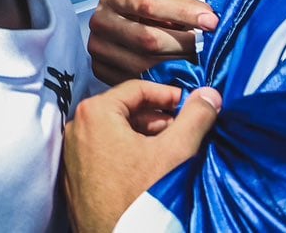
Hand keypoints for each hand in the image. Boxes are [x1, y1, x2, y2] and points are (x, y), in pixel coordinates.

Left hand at [63, 81, 220, 232]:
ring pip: (115, 131)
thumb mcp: (174, 152)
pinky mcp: (77, 173)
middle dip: (158, 118)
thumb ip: (194, 119)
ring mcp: (74, 151)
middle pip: (125, 110)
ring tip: (173, 150)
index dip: (167, 94)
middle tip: (186, 129)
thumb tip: (211, 94)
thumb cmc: (140, 195)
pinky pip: (104, 150)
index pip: (136, 89)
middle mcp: (77, 127)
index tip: (191, 104)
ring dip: (146, 135)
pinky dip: (129, 151)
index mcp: (94, 113)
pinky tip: (152, 167)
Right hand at [88, 0, 217, 85]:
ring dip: (177, 66)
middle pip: (148, 40)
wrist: (126, 26)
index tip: (212, 23)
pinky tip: (178, 76)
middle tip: (208, 50)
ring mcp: (98, 48)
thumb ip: (185, 6)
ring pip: (144, 65)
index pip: (148, 4)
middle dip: (184, 45)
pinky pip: (138, 83)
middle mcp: (100, 21)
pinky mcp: (100, 70)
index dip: (183, 14)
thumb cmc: (151, 12)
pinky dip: (163, 83)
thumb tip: (210, 21)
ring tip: (195, 63)